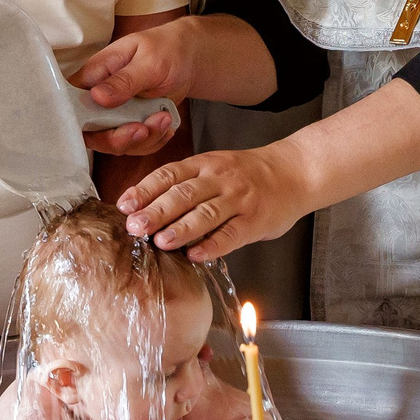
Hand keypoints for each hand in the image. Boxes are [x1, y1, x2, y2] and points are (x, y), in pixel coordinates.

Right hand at [71, 19, 202, 154]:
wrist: (187, 58)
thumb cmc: (165, 49)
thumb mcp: (148, 61)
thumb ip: (124, 80)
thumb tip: (98, 97)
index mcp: (94, 76)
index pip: (71, 105)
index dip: (79, 124)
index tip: (106, 128)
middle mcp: (99, 99)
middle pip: (92, 133)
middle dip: (119, 138)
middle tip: (144, 128)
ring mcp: (115, 115)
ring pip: (117, 143)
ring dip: (143, 139)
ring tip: (164, 117)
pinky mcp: (131, 124)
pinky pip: (136, 145)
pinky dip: (154, 140)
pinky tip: (166, 124)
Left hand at [116, 145, 305, 262]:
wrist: (295, 172)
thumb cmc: (247, 176)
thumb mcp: (214, 168)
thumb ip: (185, 184)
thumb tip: (143, 208)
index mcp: (204, 165)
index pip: (169, 175)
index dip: (144, 190)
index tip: (124, 205)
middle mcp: (220, 179)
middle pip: (183, 194)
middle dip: (156, 211)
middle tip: (135, 227)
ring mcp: (239, 200)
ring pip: (206, 213)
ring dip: (182, 228)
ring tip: (161, 242)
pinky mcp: (255, 220)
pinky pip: (232, 234)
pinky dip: (213, 245)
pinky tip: (196, 255)